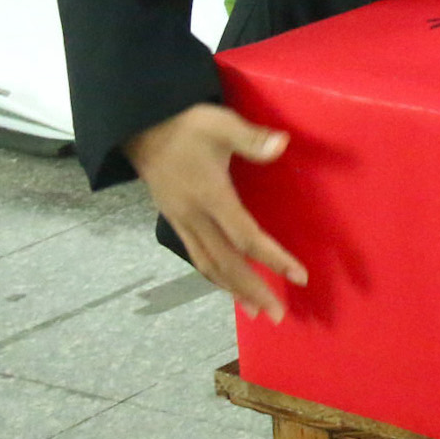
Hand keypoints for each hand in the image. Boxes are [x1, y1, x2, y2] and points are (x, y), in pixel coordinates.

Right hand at [123, 104, 306, 320]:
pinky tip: (227, 286)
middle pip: (226, 263)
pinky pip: (196, 257)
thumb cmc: (186, 124)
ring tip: (256, 312)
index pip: (246, 237)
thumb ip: (250, 137)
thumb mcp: (219, 123)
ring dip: (233, 290)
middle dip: (252, 290)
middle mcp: (194, 216)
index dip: (273, 259)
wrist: (140, 127)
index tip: (299, 277)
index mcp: (210, 196)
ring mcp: (181, 221)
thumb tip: (282, 144)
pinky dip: (215, 276)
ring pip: (208, 265)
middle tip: (277, 316)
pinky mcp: (175, 221)